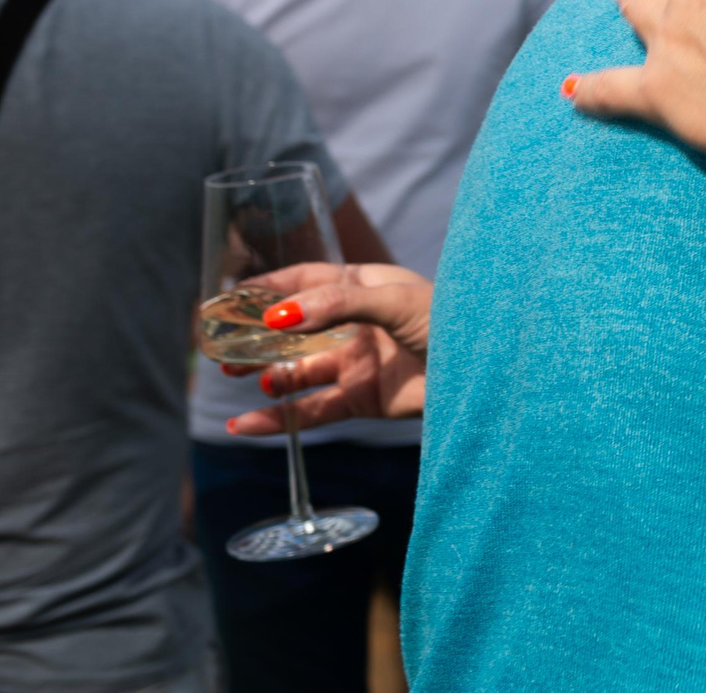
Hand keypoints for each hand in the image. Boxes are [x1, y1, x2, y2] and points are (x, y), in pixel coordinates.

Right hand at [220, 263, 432, 434]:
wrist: (487, 370)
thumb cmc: (450, 320)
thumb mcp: (394, 301)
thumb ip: (337, 305)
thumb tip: (278, 315)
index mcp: (365, 286)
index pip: (304, 281)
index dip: (265, 289)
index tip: (225, 299)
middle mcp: (355, 323)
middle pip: (292, 329)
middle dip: (255, 336)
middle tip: (219, 344)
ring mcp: (357, 362)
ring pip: (296, 370)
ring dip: (263, 373)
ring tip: (236, 373)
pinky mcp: (361, 399)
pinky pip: (310, 410)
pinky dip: (276, 419)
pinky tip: (244, 423)